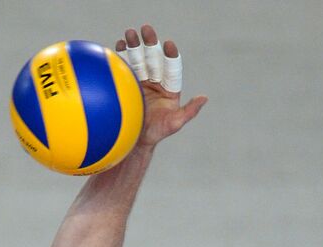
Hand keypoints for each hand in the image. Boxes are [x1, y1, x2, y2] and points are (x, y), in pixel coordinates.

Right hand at [115, 24, 206, 148]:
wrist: (133, 141)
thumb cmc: (155, 134)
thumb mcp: (173, 124)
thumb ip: (188, 111)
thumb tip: (204, 98)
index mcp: (170, 88)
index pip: (171, 68)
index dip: (170, 56)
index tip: (168, 44)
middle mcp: (156, 81)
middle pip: (154, 59)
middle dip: (150, 43)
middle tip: (146, 29)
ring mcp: (141, 82)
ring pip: (139, 59)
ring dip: (134, 45)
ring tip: (129, 33)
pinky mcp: (127, 84)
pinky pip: (125, 67)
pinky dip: (122, 56)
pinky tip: (118, 45)